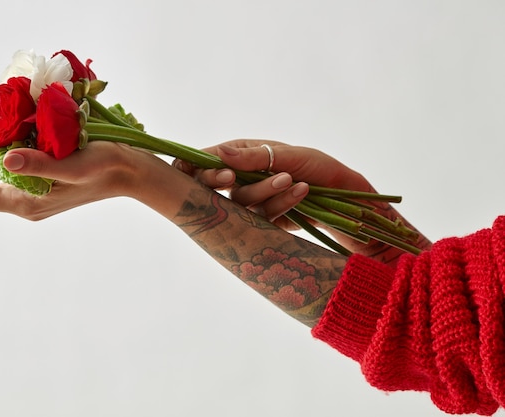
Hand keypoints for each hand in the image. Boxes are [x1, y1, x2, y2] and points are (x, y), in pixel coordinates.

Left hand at [0, 141, 153, 220]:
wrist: (131, 171)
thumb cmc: (106, 167)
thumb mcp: (74, 165)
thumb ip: (41, 164)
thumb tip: (6, 159)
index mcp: (31, 202)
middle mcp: (29, 202)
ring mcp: (37, 195)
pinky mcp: (45, 184)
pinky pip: (13, 175)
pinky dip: (3, 160)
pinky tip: (2, 146)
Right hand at [175, 139, 371, 229]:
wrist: (347, 199)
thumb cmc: (320, 167)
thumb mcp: (290, 155)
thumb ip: (254, 156)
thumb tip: (220, 153)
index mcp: (242, 155)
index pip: (207, 159)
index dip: (197, 166)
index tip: (194, 170)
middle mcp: (243, 178)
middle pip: (213, 185)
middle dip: (218, 181)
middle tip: (230, 178)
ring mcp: (254, 201)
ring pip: (240, 202)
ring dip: (265, 191)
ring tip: (292, 179)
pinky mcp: (265, 222)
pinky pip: (262, 217)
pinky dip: (281, 204)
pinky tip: (301, 192)